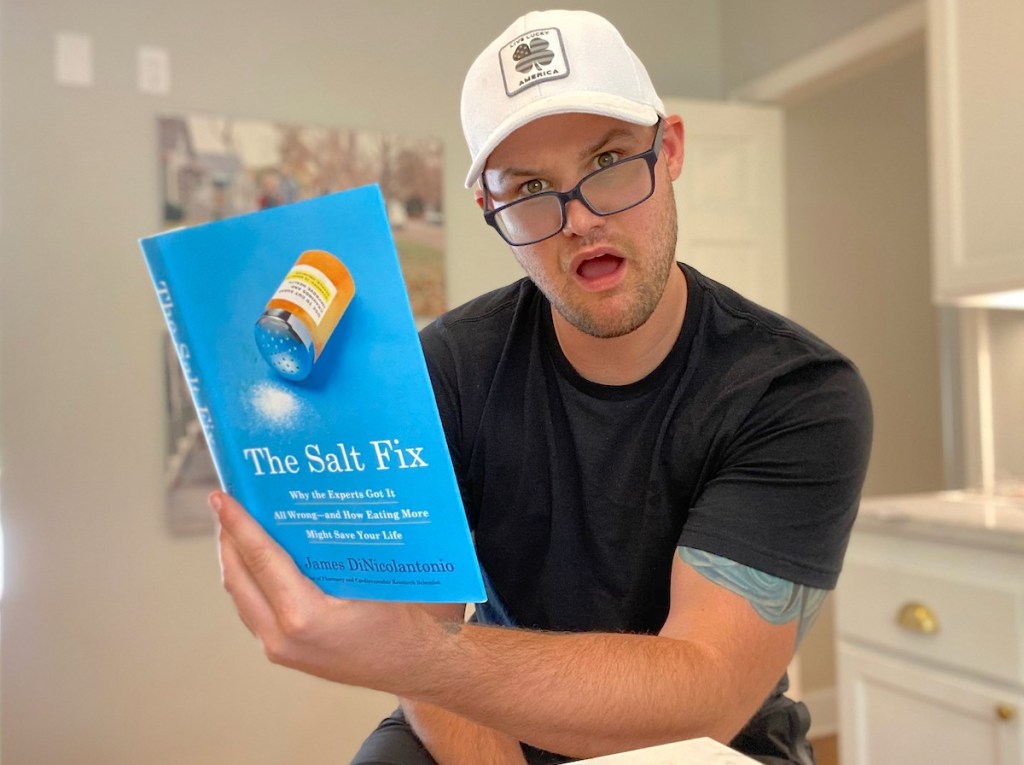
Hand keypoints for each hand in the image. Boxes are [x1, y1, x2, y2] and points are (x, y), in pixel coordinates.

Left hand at [210, 490, 431, 691]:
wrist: (408, 665)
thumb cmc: (397, 620)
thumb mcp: (369, 577)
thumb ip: (333, 551)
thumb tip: (305, 509)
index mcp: (304, 615)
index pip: (261, 559)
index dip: (239, 524)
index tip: (221, 498)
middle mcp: (281, 636)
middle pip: (237, 578)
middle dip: (228, 538)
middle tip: (225, 505)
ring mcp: (276, 648)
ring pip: (240, 595)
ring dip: (234, 560)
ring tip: (236, 527)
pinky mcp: (279, 652)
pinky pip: (251, 610)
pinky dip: (248, 581)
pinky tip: (256, 560)